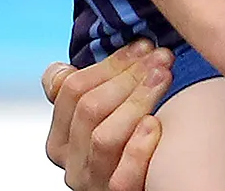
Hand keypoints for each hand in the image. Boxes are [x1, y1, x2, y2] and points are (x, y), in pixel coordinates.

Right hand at [43, 43, 171, 190]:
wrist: (153, 189)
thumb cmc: (133, 149)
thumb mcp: (105, 119)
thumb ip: (87, 93)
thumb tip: (65, 65)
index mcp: (60, 136)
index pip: (71, 88)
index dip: (110, 64)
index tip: (143, 47)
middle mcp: (70, 161)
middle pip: (89, 108)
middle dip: (128, 76)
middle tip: (161, 58)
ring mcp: (91, 183)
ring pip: (103, 136)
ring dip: (136, 101)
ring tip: (164, 79)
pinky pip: (122, 176)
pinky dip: (138, 147)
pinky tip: (155, 124)